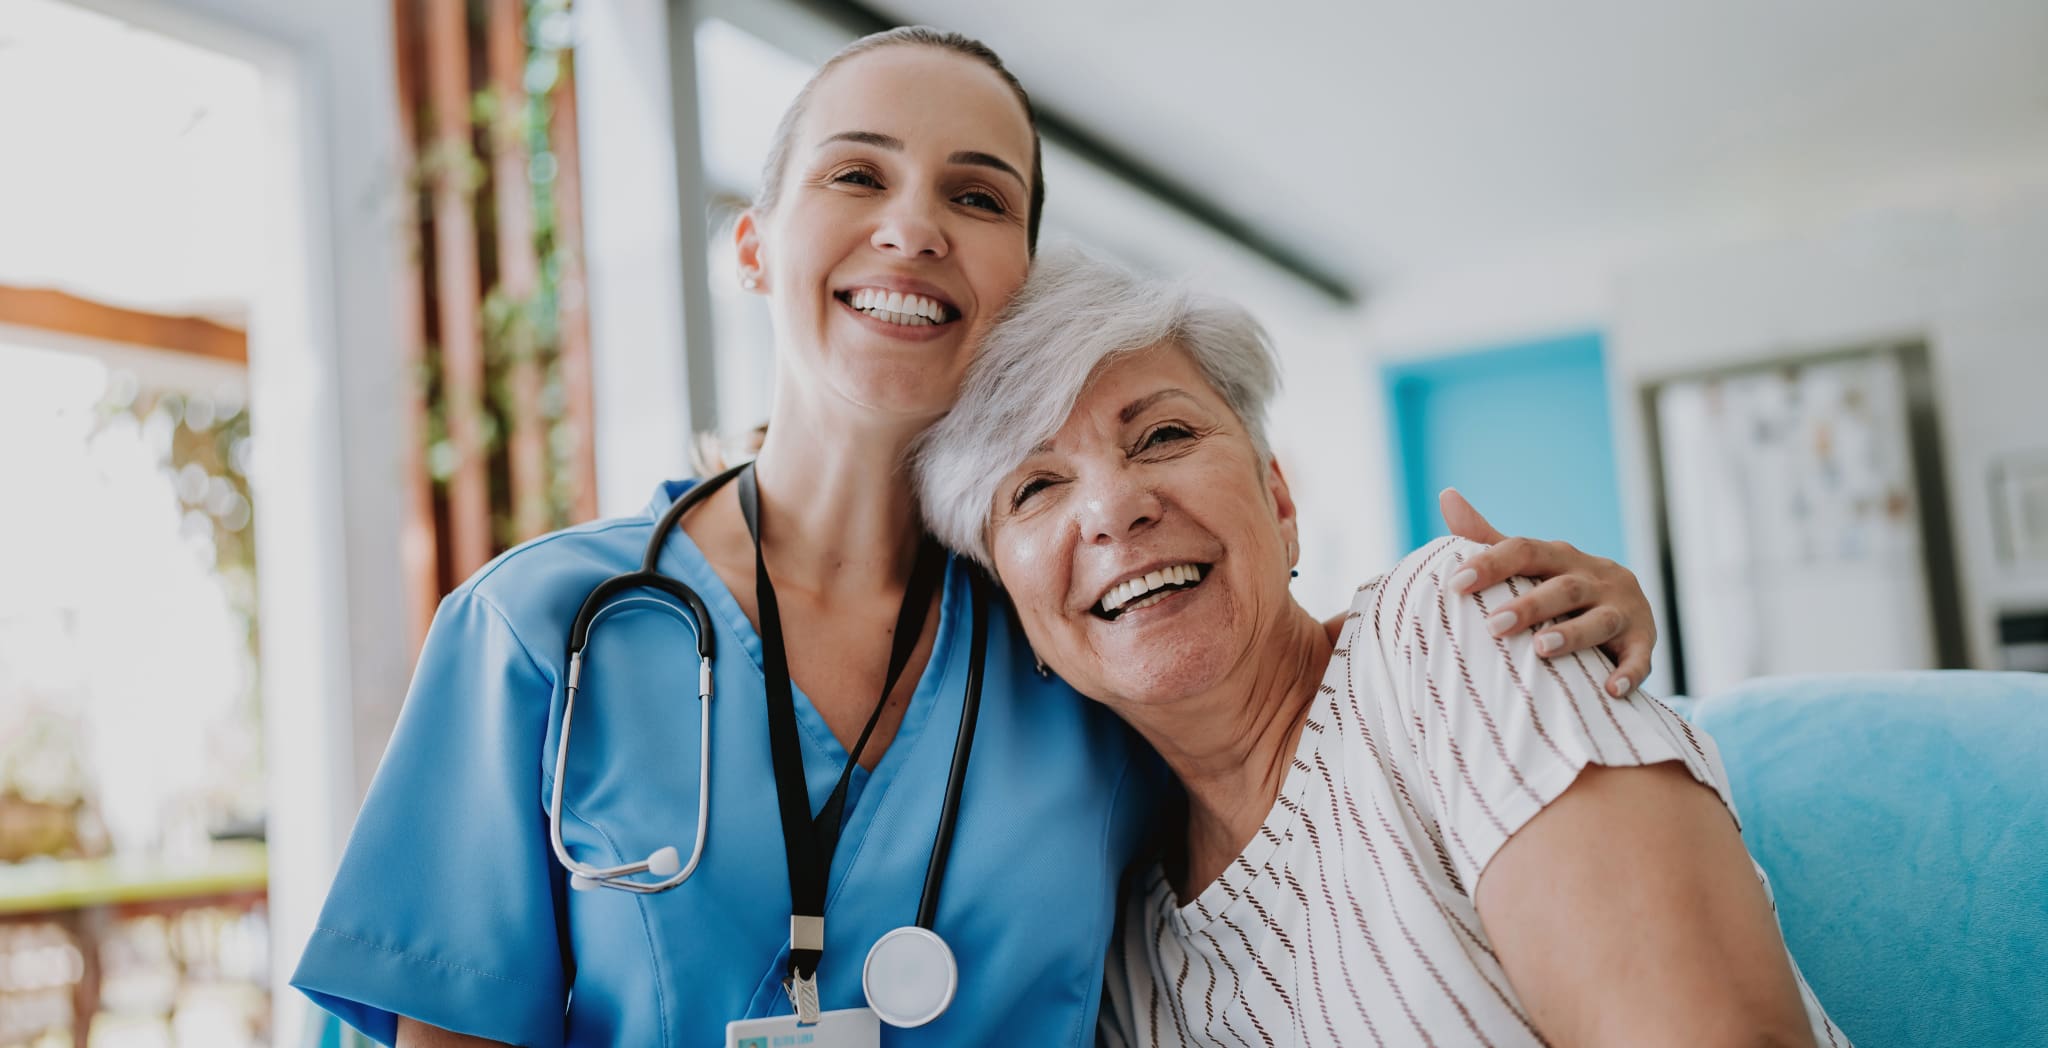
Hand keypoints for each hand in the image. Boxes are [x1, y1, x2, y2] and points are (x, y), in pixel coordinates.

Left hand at [1439, 488, 1653, 697]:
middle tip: (1493, 625)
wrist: (1627, 611)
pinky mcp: (1644, 640)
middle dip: (1529, 605)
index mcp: (1562, 557)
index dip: (1491, 564)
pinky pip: (1640, 657)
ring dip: (1573, 634)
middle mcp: (1595, 577)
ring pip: (1600, 620)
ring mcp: (1623, 608)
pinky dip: (1628, 672)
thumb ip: (1488, 537)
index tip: (1456, 584)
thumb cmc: (1561, 588)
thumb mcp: (1530, 562)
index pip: (1525, 551)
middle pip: (1563, 587)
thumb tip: (1447, 496)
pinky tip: (1611, 690)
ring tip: (1541, 649)